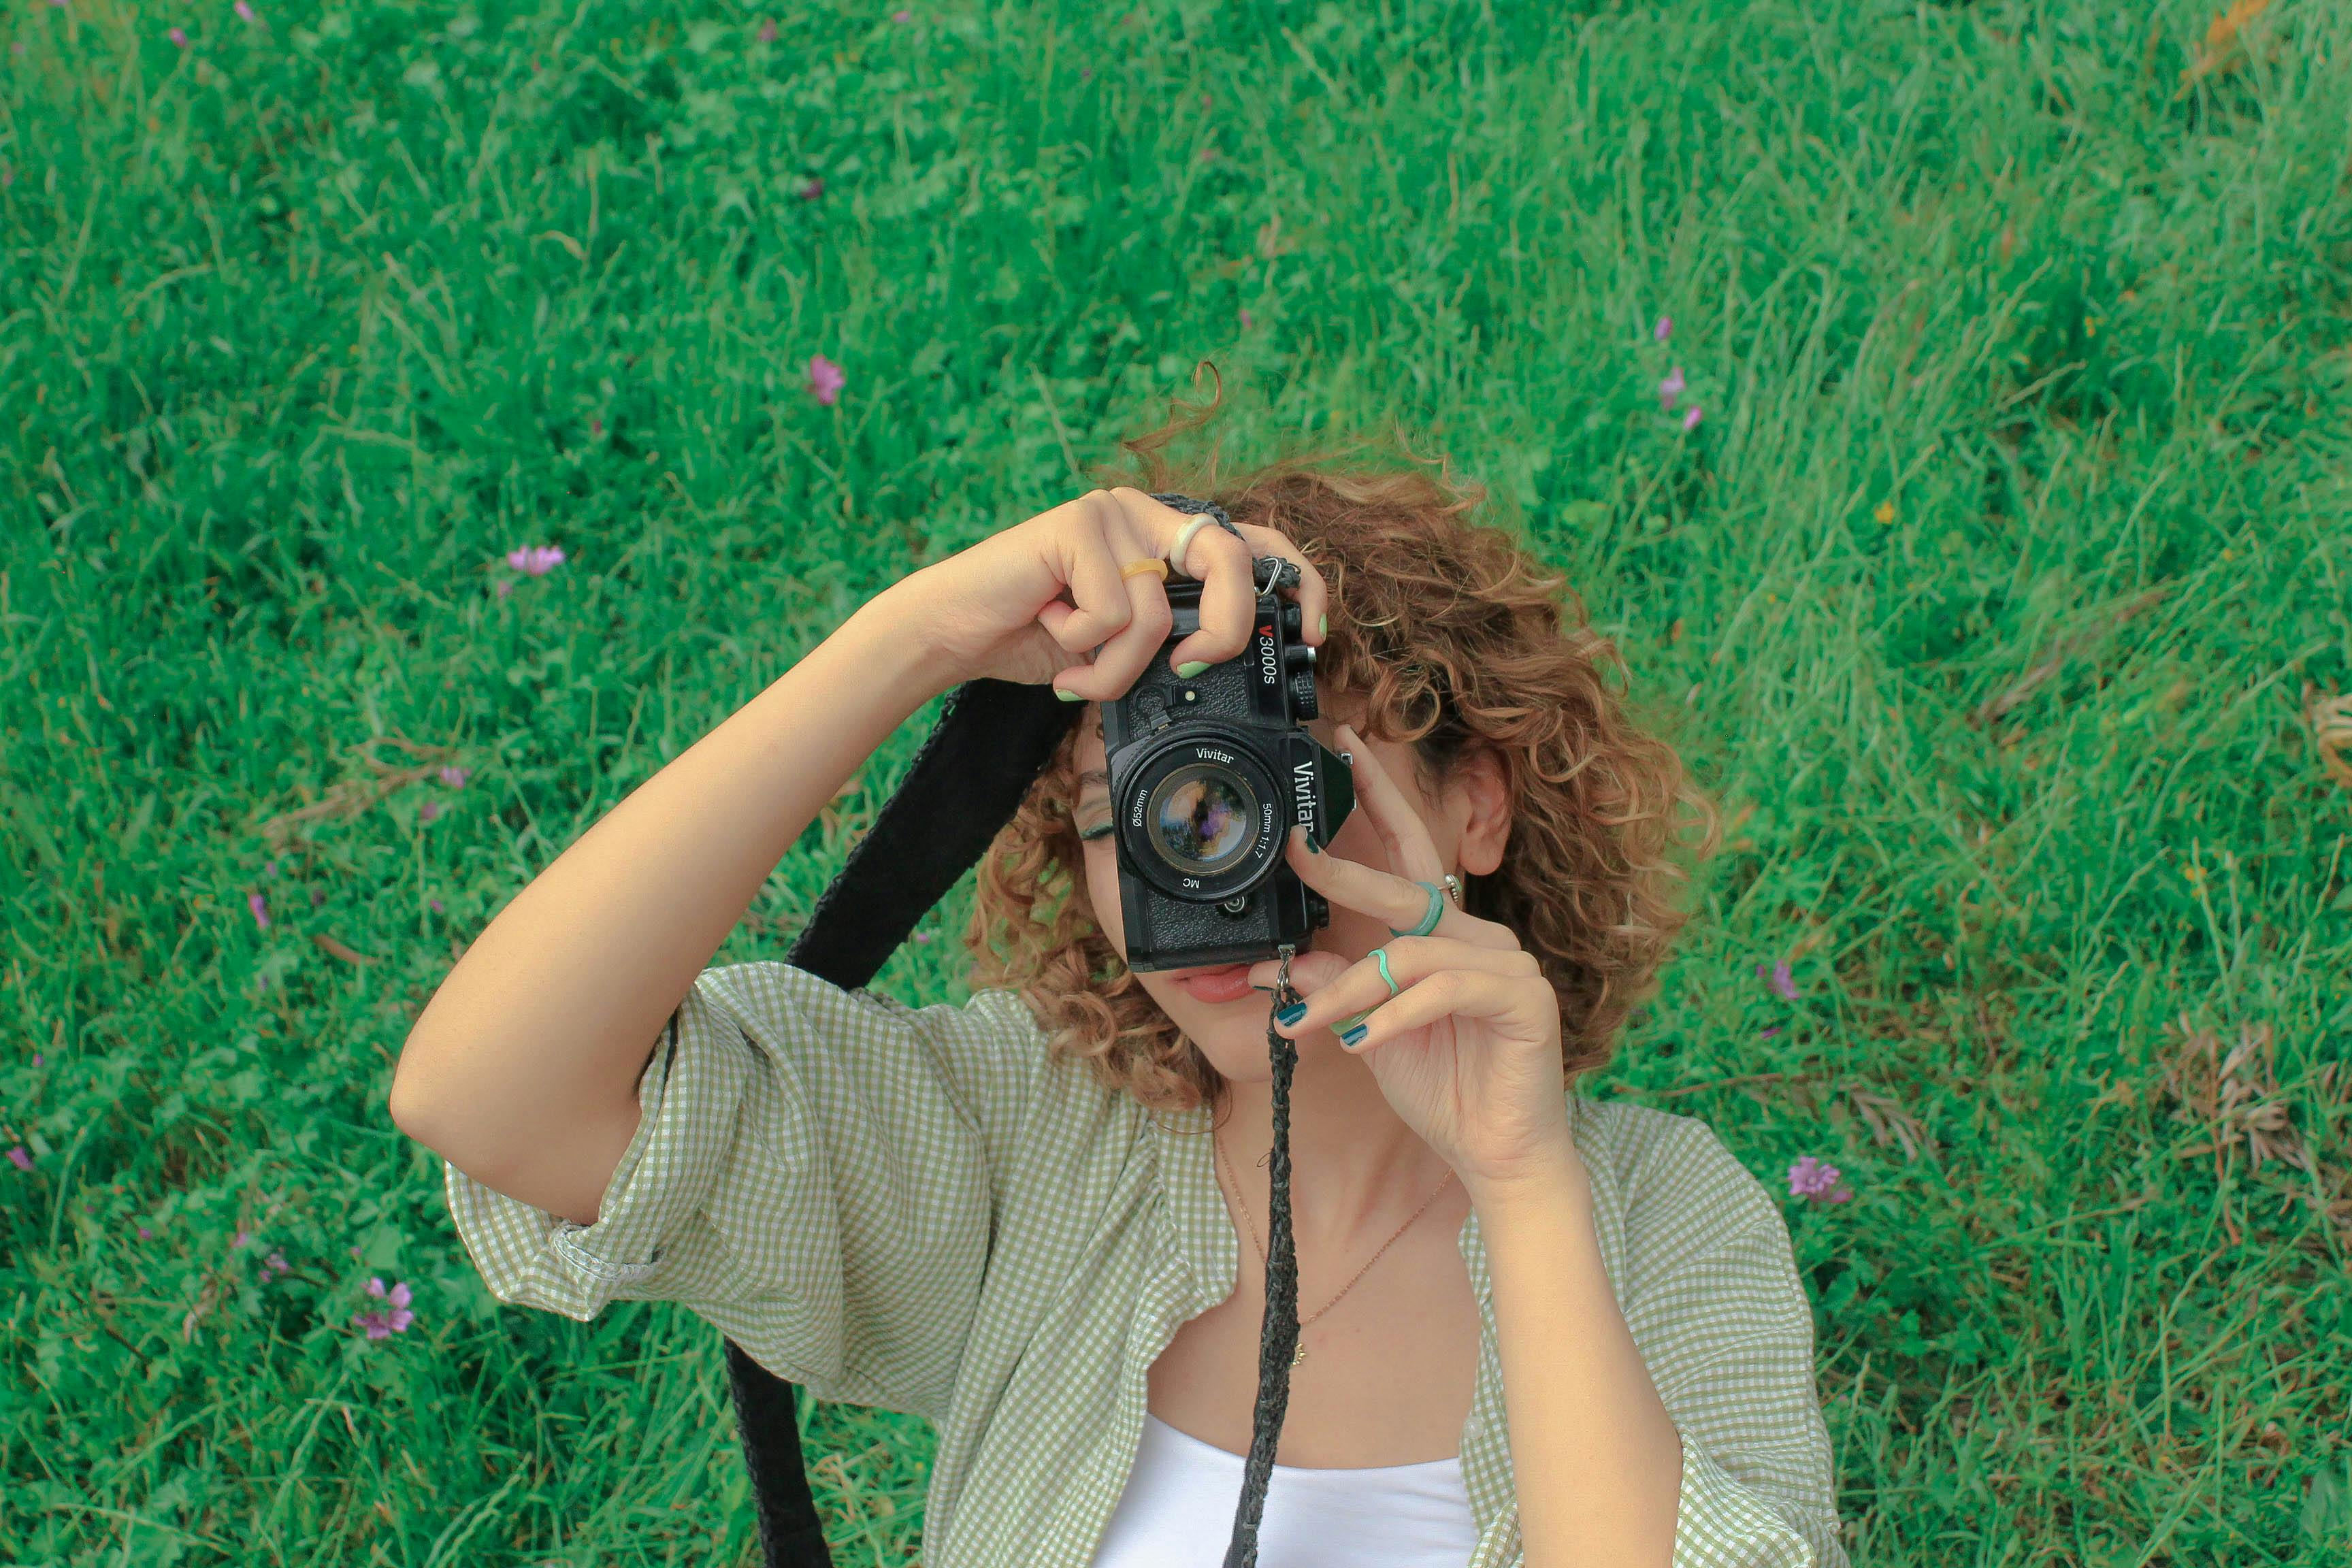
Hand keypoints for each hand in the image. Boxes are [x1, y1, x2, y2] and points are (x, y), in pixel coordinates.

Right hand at [878, 488, 1329, 698]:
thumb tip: (1225, 661)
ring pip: (1155, 612)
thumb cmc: (1037, 637)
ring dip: (1116, 667)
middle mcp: (1145, 514)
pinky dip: (1082, 648)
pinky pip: (1112, 610)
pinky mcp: (1075, 523)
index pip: (1254, 546)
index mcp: (1166, 538)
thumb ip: (1172, 638)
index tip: (1314, 634)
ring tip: (1077, 668)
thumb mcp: (1124, 646)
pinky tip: (1049, 631)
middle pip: (1228, 563)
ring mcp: (1111, 512)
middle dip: (1222, 630)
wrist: (956, 633)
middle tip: (1189, 665)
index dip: (1300, 583)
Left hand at [1245, 722, 1574, 1194]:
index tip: (1340, 753)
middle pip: (1407, 883)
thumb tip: (1283, 963)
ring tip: (1309, 1022)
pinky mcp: (1524, 999)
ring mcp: (1507, 962)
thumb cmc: (1442, 1088)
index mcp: (1443, 931)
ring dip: (1350, 989)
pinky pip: (1446, 990)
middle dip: (1346, 866)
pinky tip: (1362, 1041)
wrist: (1497, 1155)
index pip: (1406, 854)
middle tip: (1295, 851)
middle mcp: (1477, 933)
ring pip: (1409, 953)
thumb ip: (1336, 991)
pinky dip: (1395, 1017)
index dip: (1375, 802)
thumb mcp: (1367, 1032)